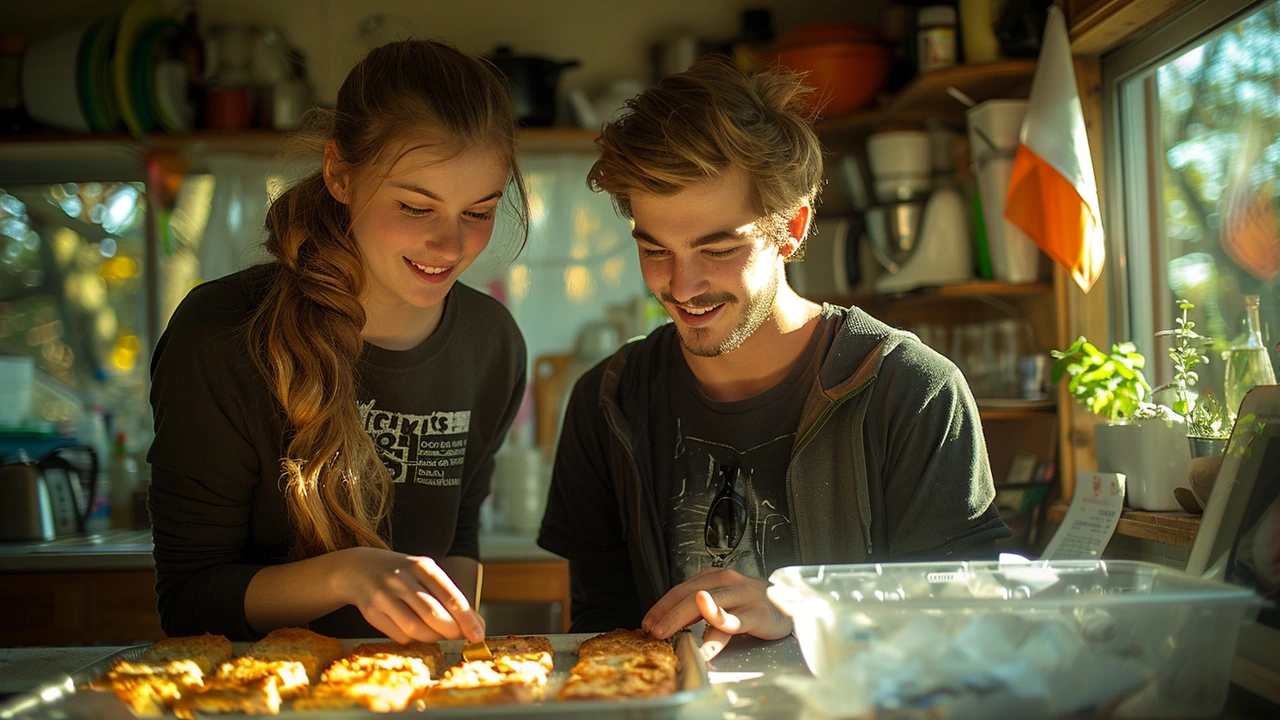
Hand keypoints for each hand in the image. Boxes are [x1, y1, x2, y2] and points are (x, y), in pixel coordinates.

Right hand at [335, 547, 485, 643]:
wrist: (358, 568)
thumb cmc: (401, 574)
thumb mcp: (423, 573)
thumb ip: (447, 595)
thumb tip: (476, 622)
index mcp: (421, 566)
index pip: (451, 596)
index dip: (467, 619)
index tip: (478, 634)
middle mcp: (402, 579)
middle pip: (433, 614)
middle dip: (452, 631)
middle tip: (462, 637)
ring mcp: (384, 595)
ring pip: (416, 629)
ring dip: (433, 637)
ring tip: (438, 634)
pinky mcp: (371, 611)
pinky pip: (399, 635)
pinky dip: (412, 638)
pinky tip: (414, 631)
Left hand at [641, 568, 791, 660]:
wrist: (788, 604)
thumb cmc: (750, 603)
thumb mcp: (722, 597)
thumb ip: (698, 607)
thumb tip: (668, 623)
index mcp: (714, 576)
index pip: (680, 589)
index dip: (661, 606)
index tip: (647, 623)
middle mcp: (727, 581)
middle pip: (690, 596)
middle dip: (668, 615)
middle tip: (654, 631)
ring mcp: (742, 596)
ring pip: (708, 607)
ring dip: (684, 621)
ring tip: (669, 635)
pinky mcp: (756, 614)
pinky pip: (733, 625)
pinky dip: (717, 637)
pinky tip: (706, 649)